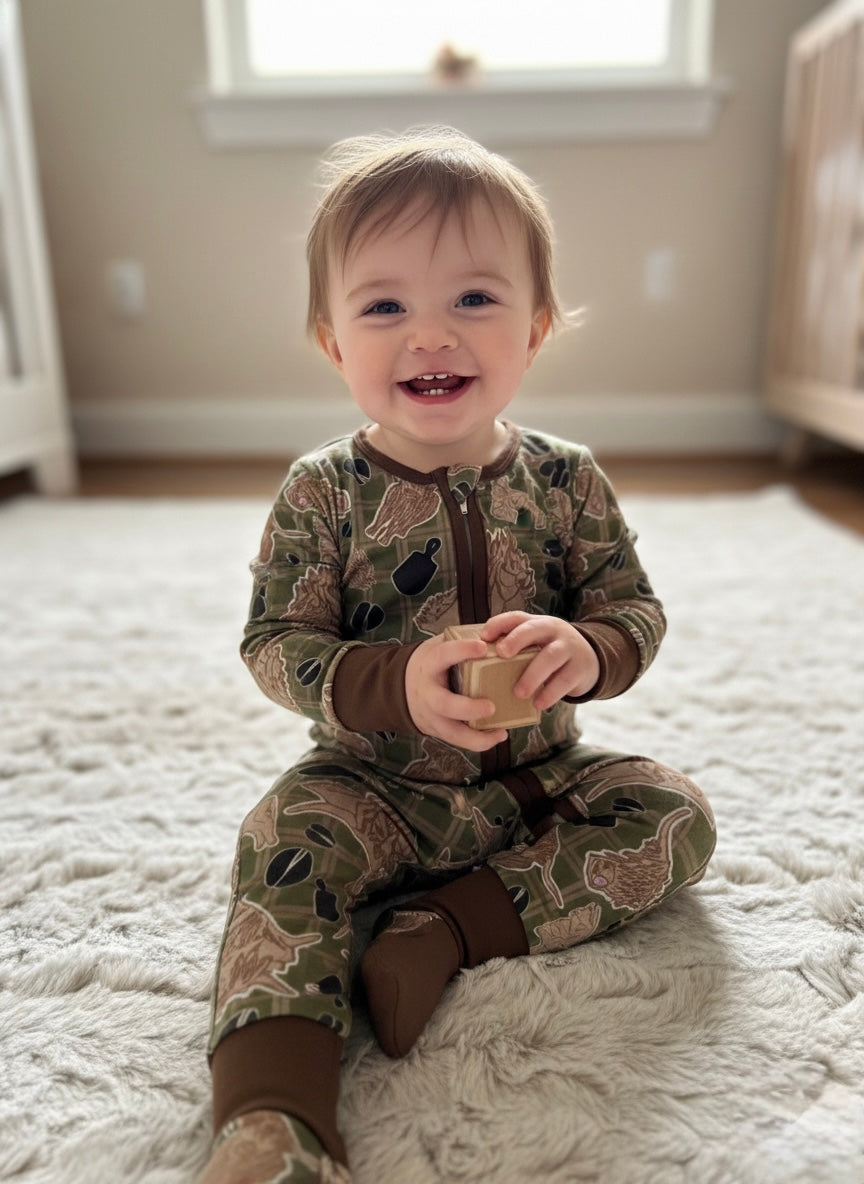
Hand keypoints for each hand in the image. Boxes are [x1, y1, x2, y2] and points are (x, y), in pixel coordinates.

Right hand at [405, 634, 508, 751]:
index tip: (482, 647)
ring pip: (451, 732)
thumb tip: (499, 631)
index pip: (442, 655)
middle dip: (468, 708)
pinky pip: (459, 740)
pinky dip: (479, 742)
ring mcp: (432, 715)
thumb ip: (461, 641)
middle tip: (491, 706)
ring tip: (500, 731)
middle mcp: (429, 693)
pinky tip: (498, 735)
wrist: (402, 688)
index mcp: (429, 665)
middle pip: (444, 704)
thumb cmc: (431, 665)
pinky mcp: (439, 730)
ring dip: (476, 735)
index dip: (461, 651)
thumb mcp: (438, 647)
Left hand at [481, 611, 599, 711]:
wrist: (590, 660)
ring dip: (533, 675)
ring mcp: (569, 648)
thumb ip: (515, 649)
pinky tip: (539, 704)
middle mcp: (554, 631)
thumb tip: (478, 663)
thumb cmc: (550, 653)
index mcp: (537, 623)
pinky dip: (551, 693)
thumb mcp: (536, 645)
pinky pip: (565, 680)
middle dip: (517, 639)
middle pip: (534, 629)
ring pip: (551, 656)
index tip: (483, 636)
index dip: (499, 624)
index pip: (516, 617)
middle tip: (502, 654)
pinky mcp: (580, 668)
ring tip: (519, 693)